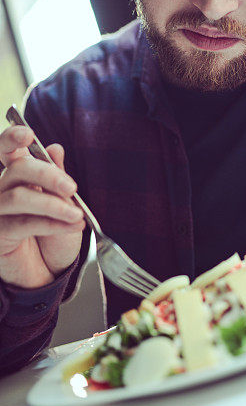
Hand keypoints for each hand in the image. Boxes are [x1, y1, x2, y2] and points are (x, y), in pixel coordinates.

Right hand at [0, 124, 84, 288]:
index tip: (28, 134)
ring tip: (77, 215)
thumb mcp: (64, 203)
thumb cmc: (54, 234)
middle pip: (16, 168)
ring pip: (19, 196)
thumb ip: (57, 176)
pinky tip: (70, 226)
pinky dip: (51, 224)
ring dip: (53, 204)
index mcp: (19, 175)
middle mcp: (3, 189)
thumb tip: (54, 148)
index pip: (8, 150)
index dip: (13, 138)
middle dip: (47, 174)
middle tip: (72, 187)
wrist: (49, 271)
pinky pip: (22, 223)